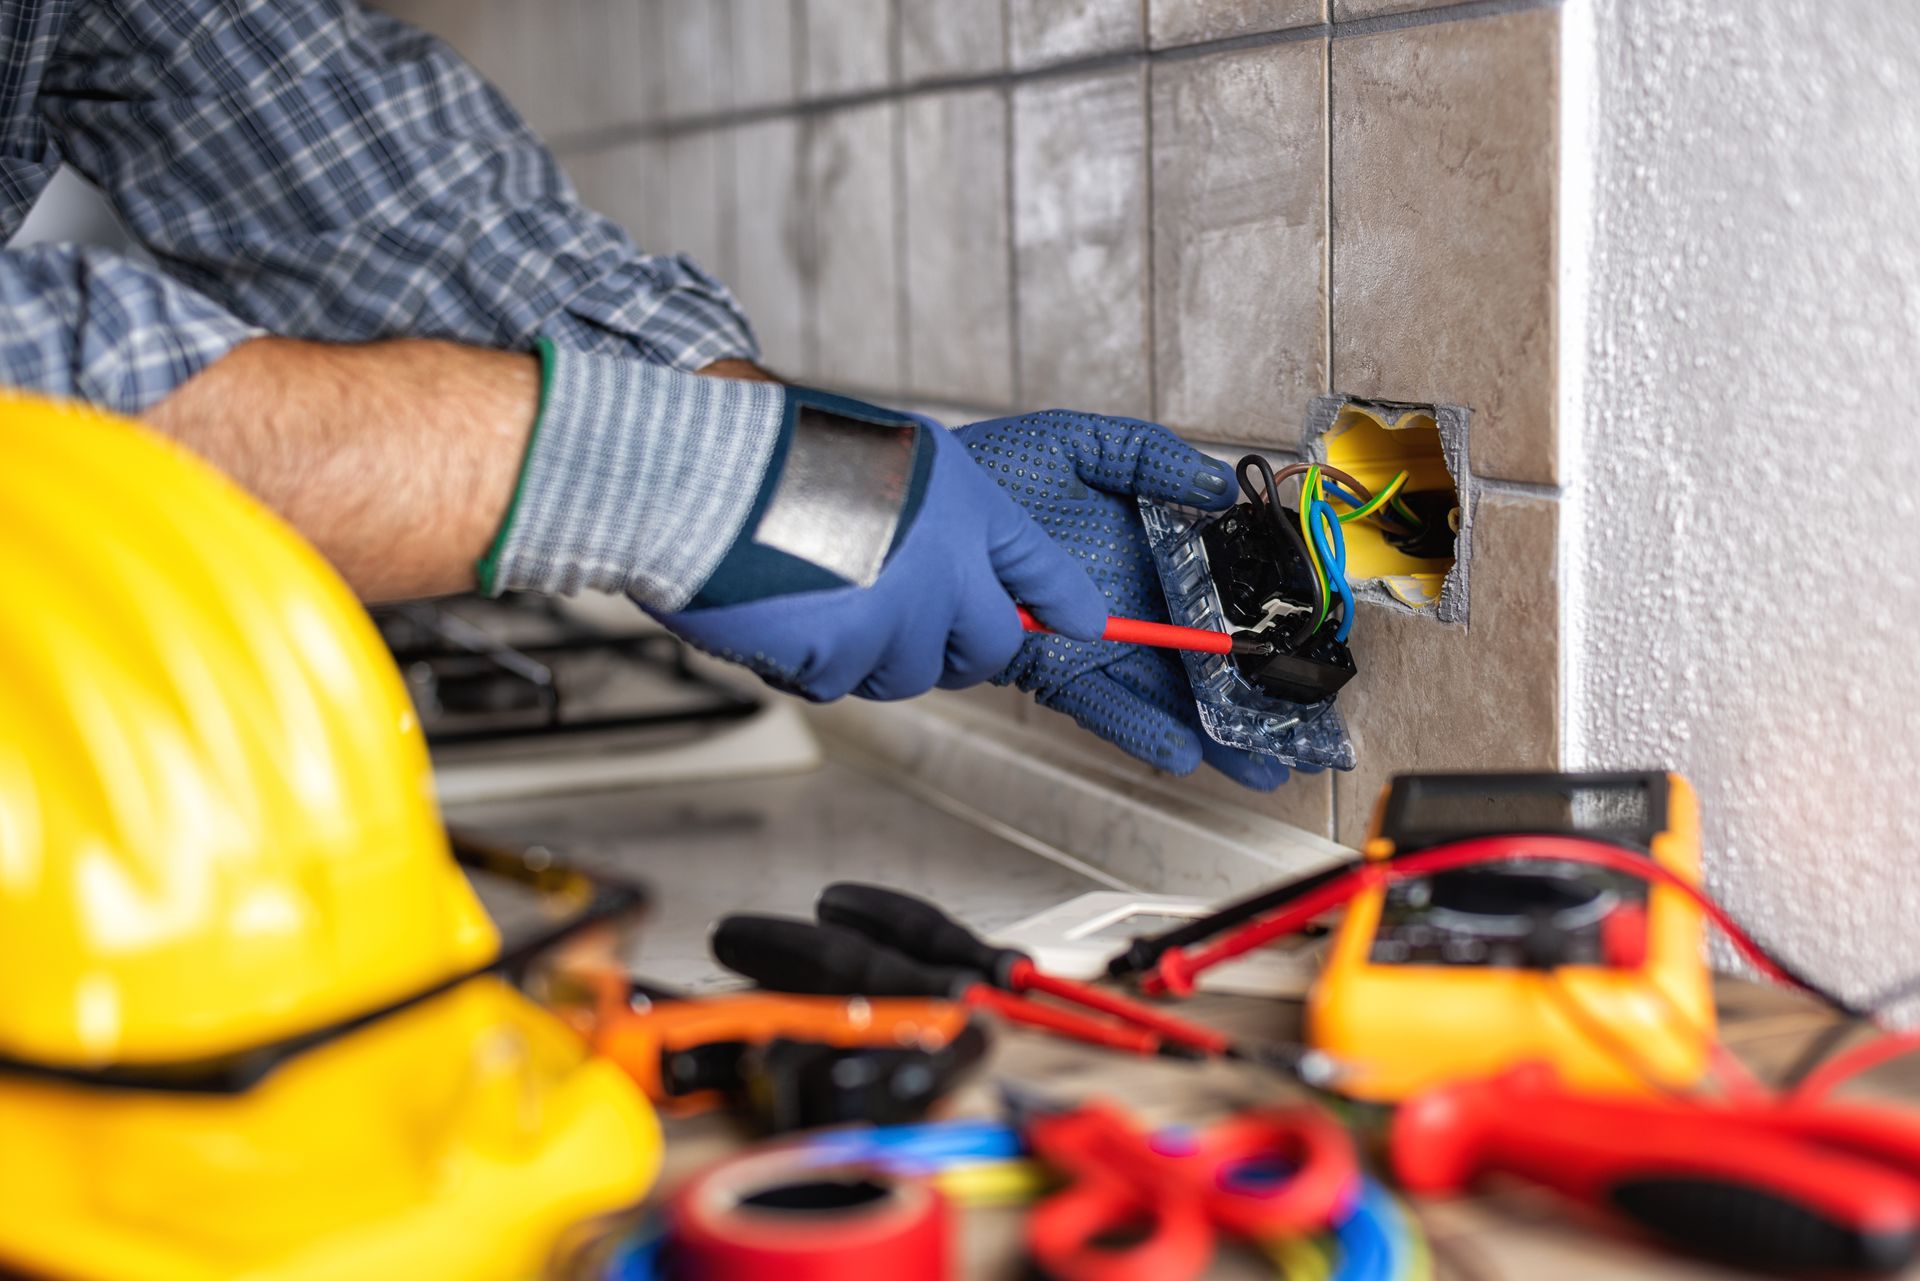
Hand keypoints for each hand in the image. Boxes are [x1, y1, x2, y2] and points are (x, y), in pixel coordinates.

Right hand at [653, 390, 1108, 700]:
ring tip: (824, 594)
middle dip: (956, 646)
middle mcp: (943, 566)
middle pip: (987, 648)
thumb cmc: (782, 454)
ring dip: (874, 651)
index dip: (1062, 602)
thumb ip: (941, 516)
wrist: (705, 476)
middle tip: (908, 619)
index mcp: (960, 505)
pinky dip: (811, 660)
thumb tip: (964, 581)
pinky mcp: (842, 658)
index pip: (1038, 567)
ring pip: (909, 672)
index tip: (1081, 623)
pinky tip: (784, 610)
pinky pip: (841, 682)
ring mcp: (895, 617)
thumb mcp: (892, 455)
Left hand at [954, 410, 1289, 790]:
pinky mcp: (1052, 671)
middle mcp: (1131, 605)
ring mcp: (1095, 644)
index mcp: (1148, 553)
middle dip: (1255, 704)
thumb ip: (1149, 456)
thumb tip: (1217, 485)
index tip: (1307, 654)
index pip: (1220, 595)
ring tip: (1263, 766)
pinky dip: (1140, 730)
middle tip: (1309, 740)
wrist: (920, 511)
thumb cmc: (996, 472)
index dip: (1263, 626)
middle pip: (1204, 662)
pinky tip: (1181, 752)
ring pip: (1166, 696)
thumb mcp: (1080, 444)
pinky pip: (1103, 706)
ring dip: (1214, 734)